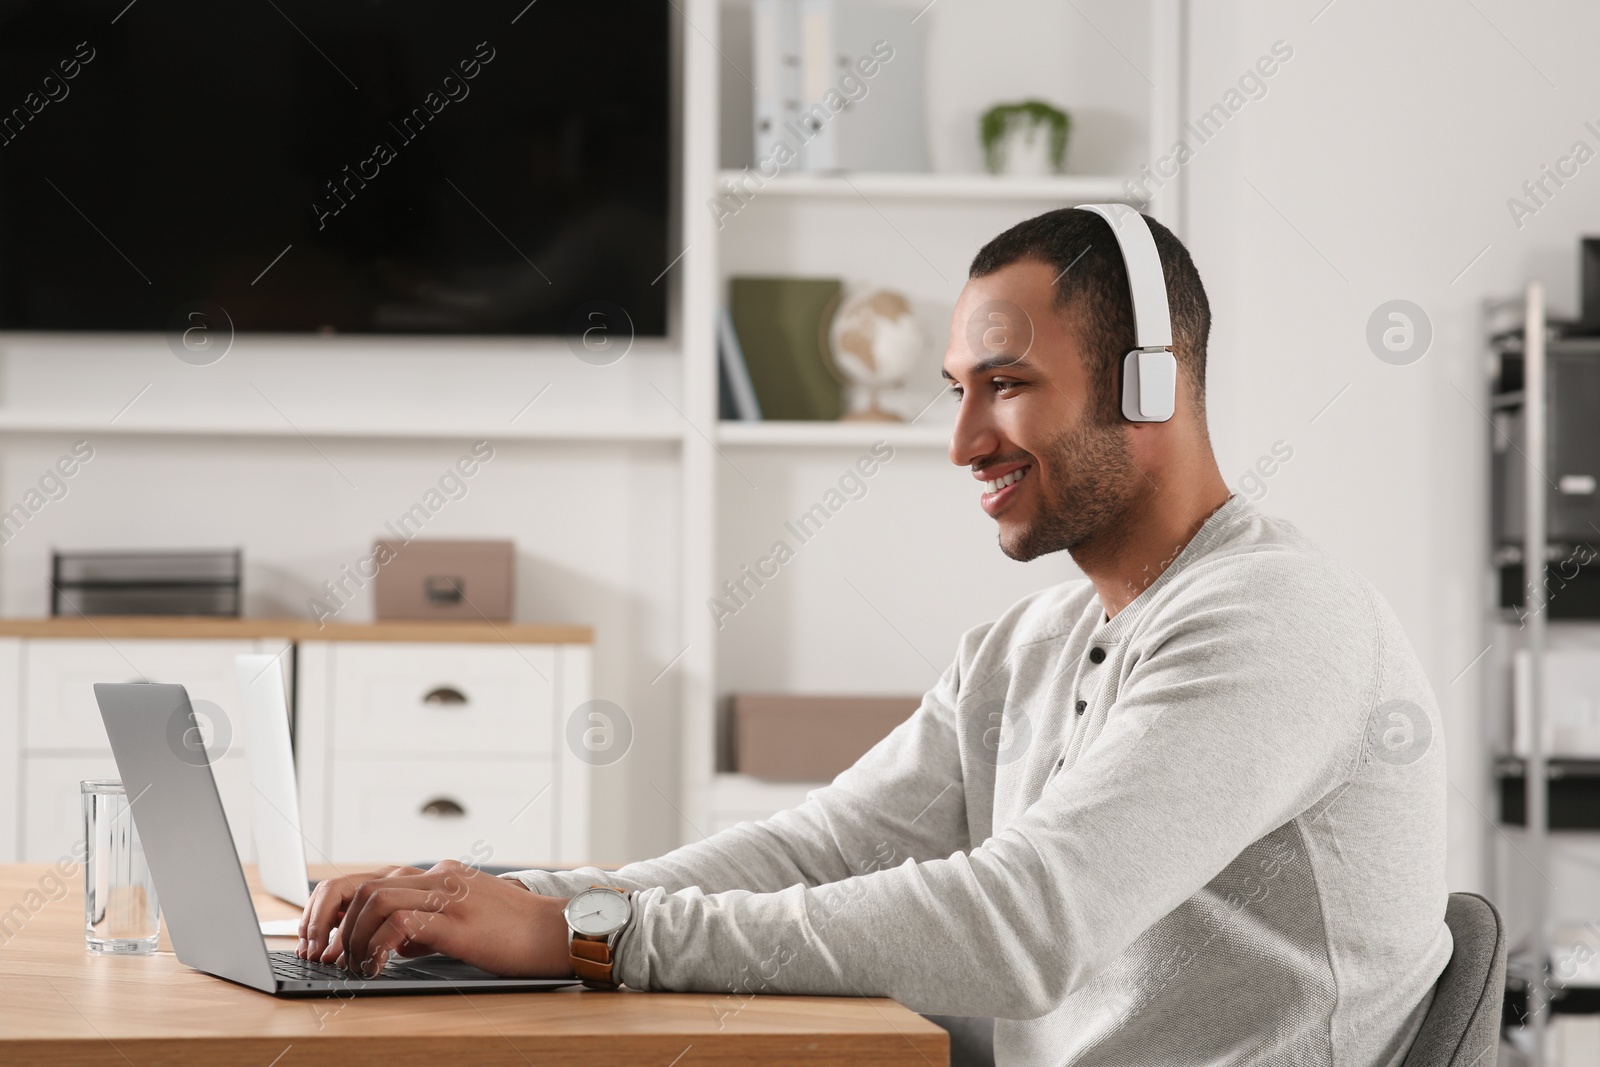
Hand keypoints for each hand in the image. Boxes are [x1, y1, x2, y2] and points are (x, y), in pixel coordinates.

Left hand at [296, 860, 573, 977]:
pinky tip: (374, 966)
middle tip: (319, 952)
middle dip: (327, 918)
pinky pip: (400, 922)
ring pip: (374, 898)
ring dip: (349, 936)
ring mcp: (448, 895)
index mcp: (440, 875)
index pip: (369, 879)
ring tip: (348, 963)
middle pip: (360, 883)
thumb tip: (393, 942)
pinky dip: (376, 945)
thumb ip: (428, 923)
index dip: (333, 907)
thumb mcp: (465, 922)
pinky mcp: (457, 920)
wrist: (560, 933)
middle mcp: (439, 877)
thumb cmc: (517, 934)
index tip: (319, 938)